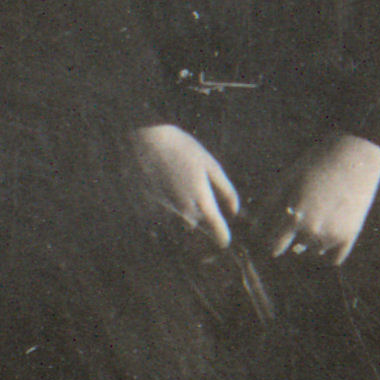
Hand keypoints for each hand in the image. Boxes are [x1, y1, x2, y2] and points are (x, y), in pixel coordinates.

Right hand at [127, 122, 241, 247]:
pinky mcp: (149, 201)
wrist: (145, 137)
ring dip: (182, 203)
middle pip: (196, 221)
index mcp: (201, 199)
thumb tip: (234, 211)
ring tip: (176, 175)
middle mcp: (182, 208)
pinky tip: (162, 175)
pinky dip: (166, 196)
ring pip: (179, 213)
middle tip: (194, 190)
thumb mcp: (210, 165)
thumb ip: (226, 190)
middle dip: (199, 213)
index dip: (222, 236)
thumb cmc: (182, 148)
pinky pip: (163, 206)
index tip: (224, 243)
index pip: (216, 228)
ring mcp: (165, 206)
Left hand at [264, 133, 379, 266]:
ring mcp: (334, 236)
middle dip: (289, 239)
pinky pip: (334, 258)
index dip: (269, 240)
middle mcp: (313, 232)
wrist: (355, 156)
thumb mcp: (286, 180)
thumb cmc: (315, 164)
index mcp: (293, 217)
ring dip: (308, 243)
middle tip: (294, 221)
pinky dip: (327, 250)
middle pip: (293, 249)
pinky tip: (324, 234)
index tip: (269, 234)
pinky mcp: (351, 236)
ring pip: (313, 252)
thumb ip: (269, 205)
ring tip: (313, 218)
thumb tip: (254, 226)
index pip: (274, 246)